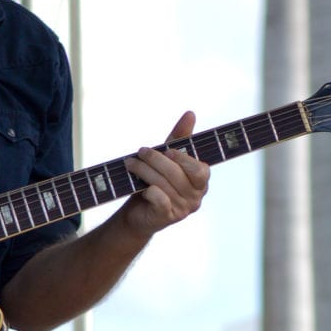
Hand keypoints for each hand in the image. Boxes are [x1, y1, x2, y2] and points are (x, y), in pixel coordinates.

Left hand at [121, 112, 209, 237]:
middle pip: (176, 173)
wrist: (138, 212)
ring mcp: (183, 208)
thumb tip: (190, 113)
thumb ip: (180, 137)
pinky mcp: (167, 217)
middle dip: (155, 160)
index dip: (183, 159)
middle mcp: (196, 196)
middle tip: (140, 151)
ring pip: (163, 184)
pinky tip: (140, 188)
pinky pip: (159, 199)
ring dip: (143, 171)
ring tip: (130, 164)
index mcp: (201, 180)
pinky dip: (148, 191)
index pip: (200, 169)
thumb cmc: (156, 181)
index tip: (167, 150)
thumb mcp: (168, 157)